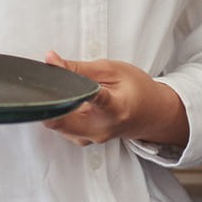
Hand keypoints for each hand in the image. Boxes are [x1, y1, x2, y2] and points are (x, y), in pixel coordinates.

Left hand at [40, 53, 188, 147]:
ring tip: (63, 89)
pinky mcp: (83, 141)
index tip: (62, 80)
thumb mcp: (111, 70)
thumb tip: (50, 60)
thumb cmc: (136, 90)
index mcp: (115, 109)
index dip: (76, 91)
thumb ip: (78, 67)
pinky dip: (58, 112)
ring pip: (57, 123)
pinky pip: (61, 127)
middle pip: (61, 118)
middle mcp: (101, 129)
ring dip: (54, 105)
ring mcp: (91, 139)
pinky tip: (67, 101)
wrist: (153, 114)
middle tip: (49, 80)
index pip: (95, 101)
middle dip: (51, 98)